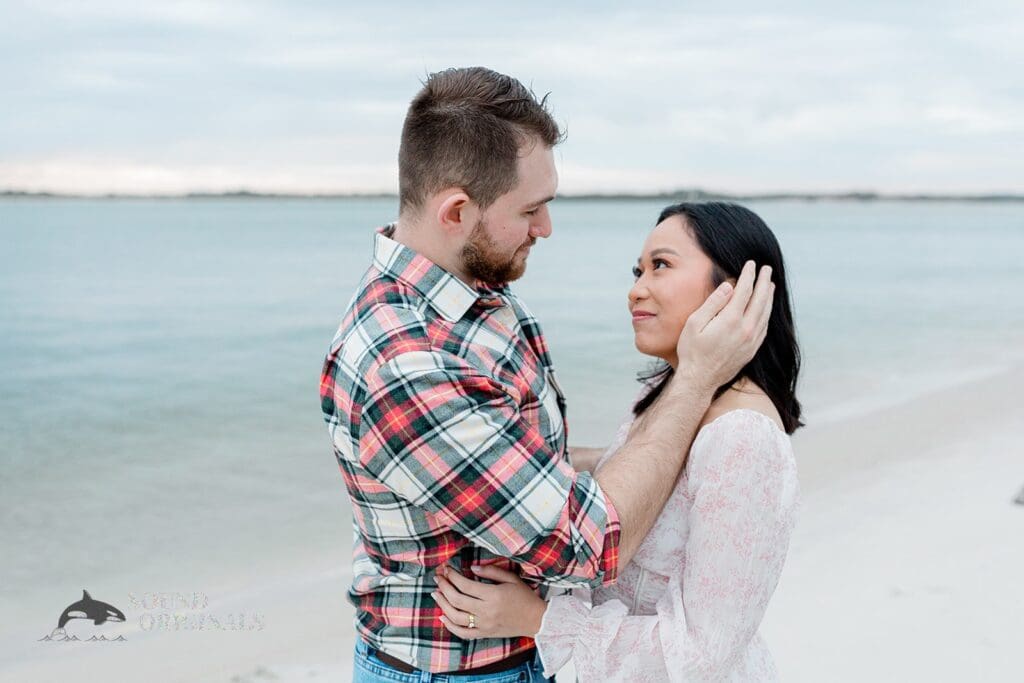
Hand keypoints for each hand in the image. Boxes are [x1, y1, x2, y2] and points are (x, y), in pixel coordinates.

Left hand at [433, 564, 546, 639]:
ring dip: (442, 604)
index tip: (446, 569)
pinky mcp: (484, 634)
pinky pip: (463, 633)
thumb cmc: (525, 597)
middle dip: (444, 587)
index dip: (452, 576)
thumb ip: (491, 571)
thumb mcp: (511, 578)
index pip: (465, 585)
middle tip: (437, 578)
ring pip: (456, 616)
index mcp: (493, 595)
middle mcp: (486, 611)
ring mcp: (484, 625)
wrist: (536, 620)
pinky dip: (450, 626)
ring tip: (436, 593)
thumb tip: (471, 567)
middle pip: (457, 599)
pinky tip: (442, 616)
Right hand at [675, 261, 773, 392]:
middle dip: (764, 282)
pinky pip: (764, 327)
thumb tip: (729, 286)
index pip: (745, 291)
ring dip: (769, 297)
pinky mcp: (751, 350)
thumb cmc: (691, 351)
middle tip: (767, 269)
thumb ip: (713, 303)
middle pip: (760, 300)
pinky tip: (765, 310)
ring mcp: (751, 341)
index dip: (748, 275)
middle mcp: (746, 330)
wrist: (699, 381)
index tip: (750, 264)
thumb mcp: (695, 323)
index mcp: (731, 320)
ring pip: (765, 314)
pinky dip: (767, 314)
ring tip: (770, 285)